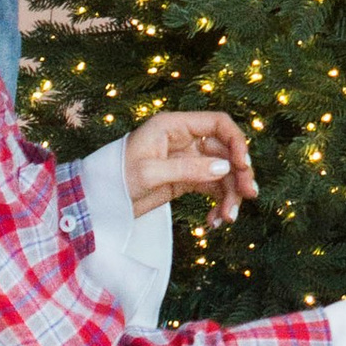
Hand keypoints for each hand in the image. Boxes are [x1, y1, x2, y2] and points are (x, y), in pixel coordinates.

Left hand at [125, 109, 255, 222]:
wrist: (99, 200)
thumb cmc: (116, 178)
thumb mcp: (150, 172)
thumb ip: (188, 169)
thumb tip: (225, 168)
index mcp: (174, 126)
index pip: (218, 124)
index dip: (236, 142)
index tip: (242, 165)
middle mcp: (185, 139)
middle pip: (225, 151)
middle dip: (238, 174)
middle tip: (247, 196)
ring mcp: (186, 160)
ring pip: (221, 172)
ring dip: (230, 194)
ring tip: (228, 218)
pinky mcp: (185, 180)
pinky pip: (211, 188)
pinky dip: (218, 203)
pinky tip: (215, 221)